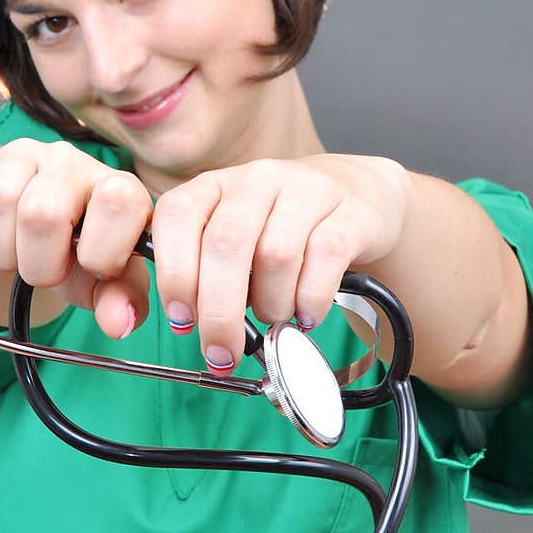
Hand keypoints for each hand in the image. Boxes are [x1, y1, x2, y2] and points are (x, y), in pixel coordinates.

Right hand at [0, 139, 153, 338]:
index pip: (119, 203)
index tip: (96, 272)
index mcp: (115, 186)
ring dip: (2, 255)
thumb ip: (121, 298)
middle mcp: (71, 162)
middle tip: (45, 274)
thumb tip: (119, 323)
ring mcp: (21, 158)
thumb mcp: (105, 280)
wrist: (31, 232)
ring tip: (14, 264)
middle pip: (43, 212)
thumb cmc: (77, 252)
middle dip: (39, 265)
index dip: (102, 253)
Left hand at [150, 155, 409, 369]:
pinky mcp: (350, 213)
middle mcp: (258, 180)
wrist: (358, 197)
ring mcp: (306, 191)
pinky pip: (325, 260)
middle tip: (222, 352)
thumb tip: (187, 322)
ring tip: (275, 319)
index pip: (178, 215)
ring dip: (270, 306)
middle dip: (219, 311)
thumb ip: (204, 270)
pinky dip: (310, 300)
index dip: (174, 272)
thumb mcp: (235, 239)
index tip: (181, 320)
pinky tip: (306, 315)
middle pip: (225, 244)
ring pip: (276, 256)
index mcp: (217, 185)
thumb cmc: (281, 230)